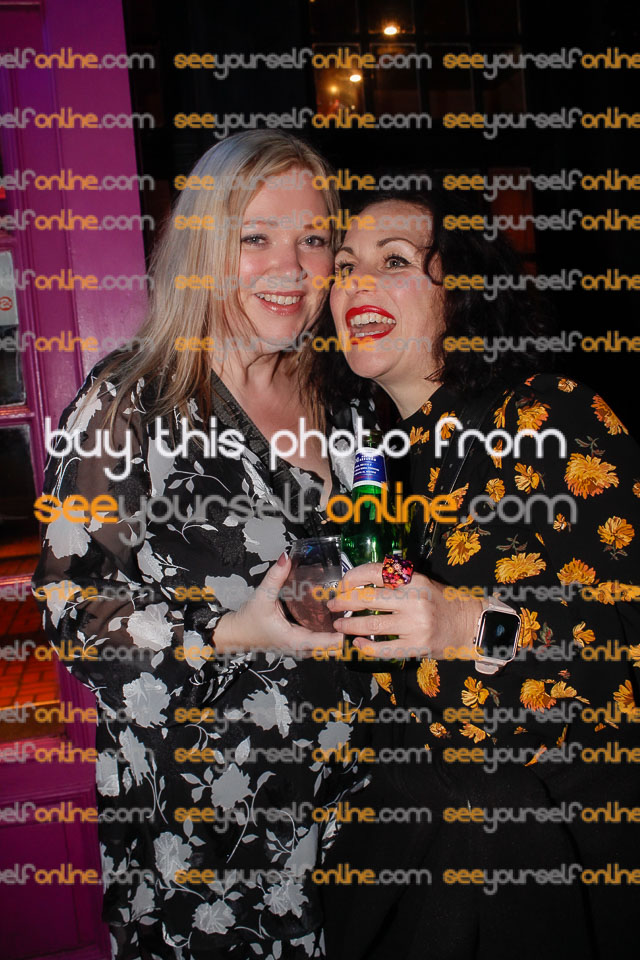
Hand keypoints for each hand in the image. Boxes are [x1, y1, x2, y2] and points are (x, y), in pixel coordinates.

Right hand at [214, 552, 341, 657]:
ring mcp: (301, 648)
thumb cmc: (248, 621)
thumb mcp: (261, 597)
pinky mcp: (299, 643)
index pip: (328, 643)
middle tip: (354, 607)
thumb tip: (286, 557)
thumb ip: (275, 577)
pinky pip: (319, 639)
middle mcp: (302, 648)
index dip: (344, 633)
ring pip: (327, 643)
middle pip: (332, 645)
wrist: (235, 634)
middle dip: (344, 629)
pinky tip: (333, 614)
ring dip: (337, 629)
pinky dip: (328, 629)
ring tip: (347, 608)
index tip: (353, 617)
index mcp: (296, 641)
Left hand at [327, 562, 481, 660]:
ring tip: (339, 626)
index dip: (352, 577)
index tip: (342, 585)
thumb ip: (396, 582)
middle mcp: (414, 599)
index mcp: (414, 580)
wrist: (469, 624)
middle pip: (368, 598)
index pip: (375, 572)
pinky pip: (385, 649)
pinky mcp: (417, 646)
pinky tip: (357, 645)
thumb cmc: (442, 601)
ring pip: (373, 625)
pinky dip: (367, 648)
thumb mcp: (421, 582)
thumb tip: (359, 584)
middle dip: (344, 601)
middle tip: (332, 605)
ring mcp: (415, 624)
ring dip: (350, 626)